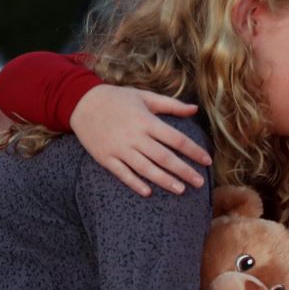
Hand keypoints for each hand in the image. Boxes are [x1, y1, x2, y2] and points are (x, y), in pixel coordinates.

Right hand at [71, 84, 211, 196]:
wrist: (81, 103)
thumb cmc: (117, 99)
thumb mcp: (145, 97)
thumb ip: (171, 105)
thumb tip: (195, 109)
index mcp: (146, 120)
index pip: (176, 139)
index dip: (193, 150)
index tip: (207, 161)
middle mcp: (134, 136)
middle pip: (164, 157)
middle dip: (184, 171)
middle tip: (199, 183)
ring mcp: (119, 148)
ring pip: (146, 168)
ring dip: (164, 180)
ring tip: (181, 190)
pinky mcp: (106, 158)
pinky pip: (122, 174)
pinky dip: (135, 183)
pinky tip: (148, 192)